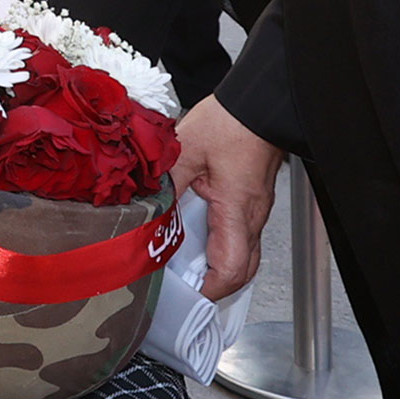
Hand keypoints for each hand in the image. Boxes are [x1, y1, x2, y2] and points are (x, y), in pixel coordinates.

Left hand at [173, 96, 285, 299]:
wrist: (256, 105)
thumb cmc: (231, 123)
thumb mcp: (185, 150)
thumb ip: (164, 183)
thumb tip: (143, 208)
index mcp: (236, 210)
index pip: (231, 269)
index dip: (210, 290)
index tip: (186, 294)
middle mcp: (252, 216)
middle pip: (243, 271)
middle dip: (213, 285)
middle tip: (184, 283)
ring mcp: (255, 211)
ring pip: (244, 255)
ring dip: (216, 264)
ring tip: (184, 262)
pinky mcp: (251, 201)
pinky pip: (241, 236)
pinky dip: (220, 245)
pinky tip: (195, 234)